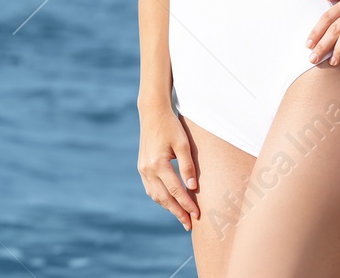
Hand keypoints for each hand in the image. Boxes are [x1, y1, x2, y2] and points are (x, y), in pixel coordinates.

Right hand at [137, 100, 200, 229]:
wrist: (152, 113)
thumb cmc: (171, 126)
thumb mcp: (183, 144)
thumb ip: (188, 166)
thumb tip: (193, 188)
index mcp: (158, 164)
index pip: (176, 191)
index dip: (187, 204)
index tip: (197, 215)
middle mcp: (147, 169)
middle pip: (164, 198)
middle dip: (177, 212)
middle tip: (189, 225)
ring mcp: (142, 169)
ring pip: (155, 195)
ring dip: (168, 207)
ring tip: (181, 217)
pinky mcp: (142, 167)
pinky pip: (150, 188)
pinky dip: (160, 198)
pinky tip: (169, 202)